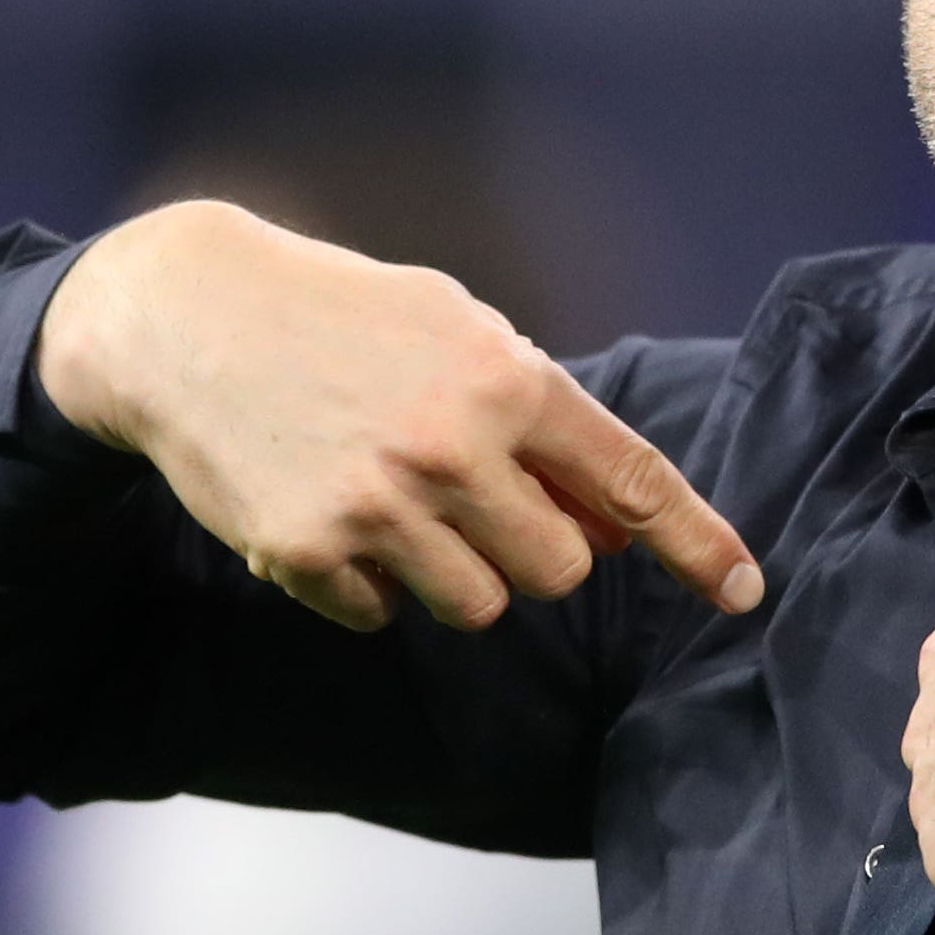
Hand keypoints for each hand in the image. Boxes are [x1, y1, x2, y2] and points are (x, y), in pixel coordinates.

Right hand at [36, 200, 759, 633]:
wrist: (187, 319)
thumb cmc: (347, 321)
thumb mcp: (461, 336)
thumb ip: (545, 429)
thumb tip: (616, 532)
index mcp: (505, 382)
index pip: (633, 482)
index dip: (699, 544)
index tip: (747, 590)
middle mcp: (450, 450)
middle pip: (560, 570)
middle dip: (540, 548)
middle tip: (483, 498)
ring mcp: (375, 509)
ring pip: (481, 605)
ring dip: (460, 571)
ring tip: (402, 498)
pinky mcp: (306, 554)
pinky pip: (384, 616)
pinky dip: (372, 582)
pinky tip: (332, 507)